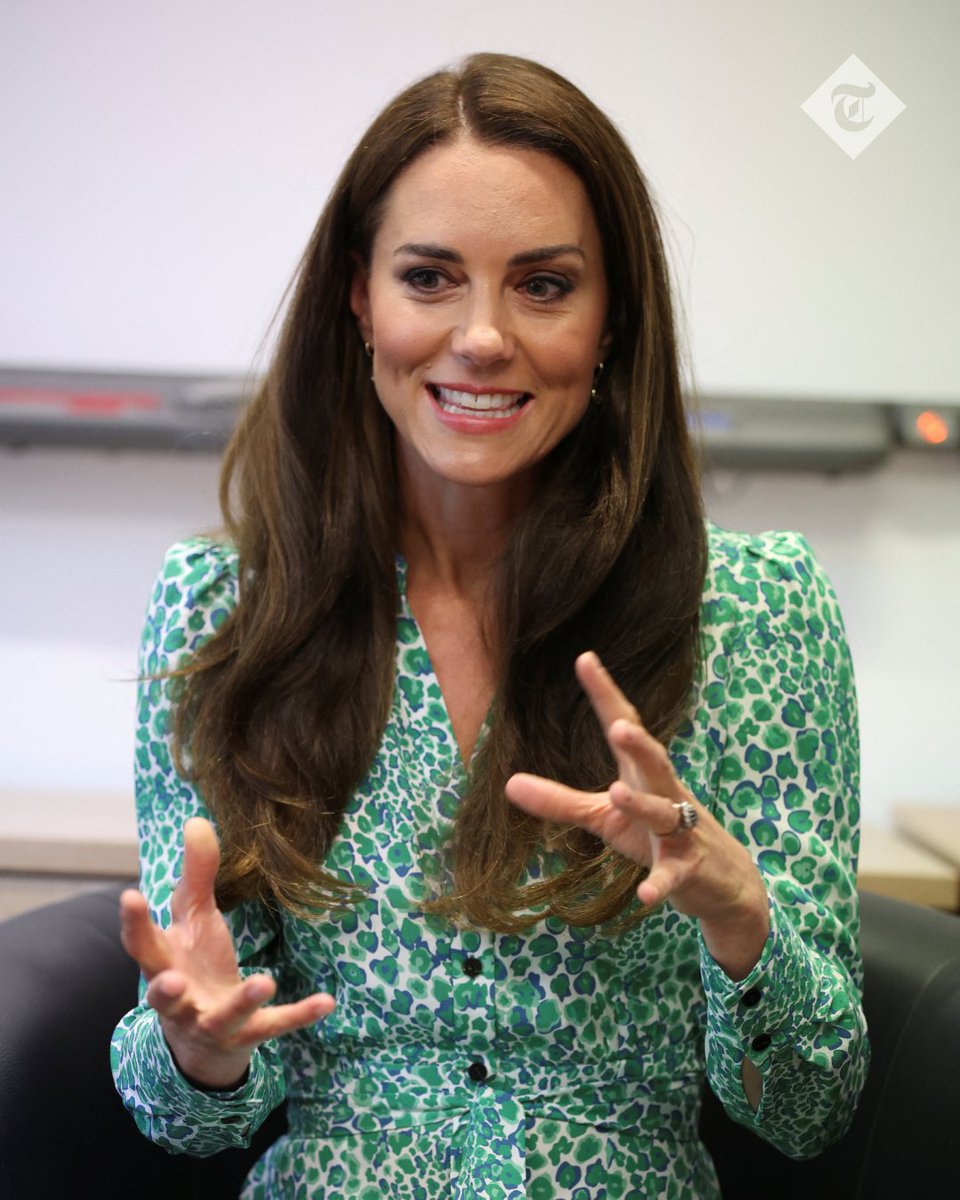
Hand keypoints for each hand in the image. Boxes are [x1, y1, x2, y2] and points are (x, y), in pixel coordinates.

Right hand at [119, 817, 334, 1088]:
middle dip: (165, 991)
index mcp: (165, 963)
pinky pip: (273, 1026)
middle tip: (172, 980)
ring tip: (265, 981)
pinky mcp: (248, 1035)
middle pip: (164, 997)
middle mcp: (180, 999)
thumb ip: (196, 874)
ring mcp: (213, 1022)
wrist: (206, 1038)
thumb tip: (196, 821)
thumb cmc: (194, 963)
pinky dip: (299, 1015)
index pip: (141, 945)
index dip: (134, 922)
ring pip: (223, 1016)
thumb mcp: (194, 918)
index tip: (131, 895)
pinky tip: (326, 1002)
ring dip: (242, 1000)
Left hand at [505, 652, 768, 978]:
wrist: (722, 881)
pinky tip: (645, 895)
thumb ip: (560, 800)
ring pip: (665, 813)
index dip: (606, 694)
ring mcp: (681, 831)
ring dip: (643, 804)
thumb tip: (508, 783)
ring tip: (617, 791)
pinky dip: (661, 883)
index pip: (623, 727)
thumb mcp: (604, 817)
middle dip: (639, 744)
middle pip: (655, 762)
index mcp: (641, 775)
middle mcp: (665, 794)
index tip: (585, 658)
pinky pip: (674, 875)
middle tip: (620, 724)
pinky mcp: (690, 869)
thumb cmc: (656, 835)